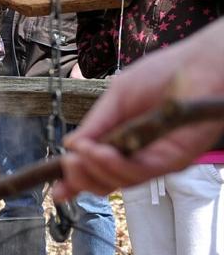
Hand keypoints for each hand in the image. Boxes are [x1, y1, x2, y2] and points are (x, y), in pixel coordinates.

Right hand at [53, 18, 223, 199]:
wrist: (198, 64)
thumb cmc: (161, 75)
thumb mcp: (116, 98)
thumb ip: (95, 124)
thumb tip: (69, 146)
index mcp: (122, 142)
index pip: (96, 169)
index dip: (75, 181)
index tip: (57, 191)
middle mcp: (138, 156)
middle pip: (104, 183)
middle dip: (81, 178)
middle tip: (68, 162)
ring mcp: (156, 160)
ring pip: (120, 181)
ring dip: (95, 169)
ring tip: (83, 154)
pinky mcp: (174, 159)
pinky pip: (141, 171)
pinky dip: (116, 166)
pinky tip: (101, 152)